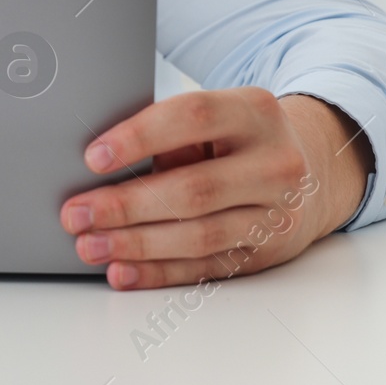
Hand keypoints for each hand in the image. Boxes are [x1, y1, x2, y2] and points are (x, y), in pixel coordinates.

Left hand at [59, 88, 373, 288]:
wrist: (310, 171)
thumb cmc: (239, 138)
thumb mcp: (217, 117)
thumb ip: (172, 134)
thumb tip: (103, 167)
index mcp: (256, 112)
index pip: (193, 118)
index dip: (139, 137)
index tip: (93, 157)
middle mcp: (275, 164)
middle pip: (193, 189)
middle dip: (125, 205)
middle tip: (76, 212)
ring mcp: (276, 213)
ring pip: (199, 235)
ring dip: (136, 244)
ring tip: (90, 244)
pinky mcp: (267, 253)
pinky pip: (206, 268)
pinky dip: (159, 272)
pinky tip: (123, 271)